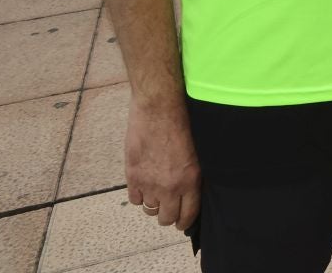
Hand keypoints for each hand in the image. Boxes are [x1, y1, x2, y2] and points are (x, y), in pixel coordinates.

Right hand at [124, 99, 200, 231]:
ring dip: (154, 204)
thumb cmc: (183, 123)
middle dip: (169, 215)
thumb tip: (192, 191)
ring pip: (150, 210)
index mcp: (191, 180)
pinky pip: (134, 199)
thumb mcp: (198, 152)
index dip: (185, 222)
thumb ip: (193, 175)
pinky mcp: (133, 176)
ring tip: (157, 194)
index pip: (188, 214)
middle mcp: (170, 186)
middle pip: (167, 218)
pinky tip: (144, 186)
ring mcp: (149, 183)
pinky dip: (139, 196)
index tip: (183, 222)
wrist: (159, 108)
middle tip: (169, 208)